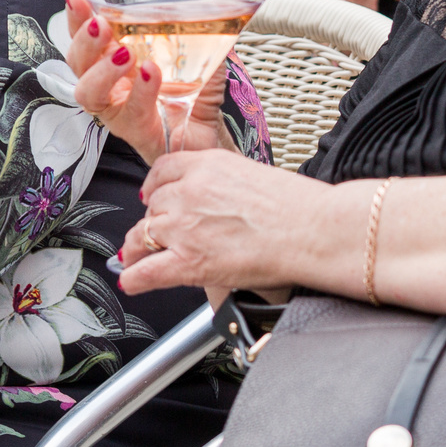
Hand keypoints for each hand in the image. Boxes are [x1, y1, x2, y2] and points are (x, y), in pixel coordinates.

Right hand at [63, 0, 229, 165]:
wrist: (212, 130)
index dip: (75, 14)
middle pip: (77, 60)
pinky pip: (128, 112)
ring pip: (87, 91)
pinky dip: (139, 92)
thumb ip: (220, 8)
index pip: (84, 32)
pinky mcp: (134, 130)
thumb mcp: (210, 40)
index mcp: (116, 52)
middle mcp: (109, 80)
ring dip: (102, 69)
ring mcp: (118, 108)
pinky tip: (152, 74)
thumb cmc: (198, 86)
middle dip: (83, 39)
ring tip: (125, 53)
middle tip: (101, 23)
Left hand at [115, 150, 329, 297]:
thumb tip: (212, 199)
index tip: (153, 198)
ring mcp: (184, 227)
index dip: (155, 189)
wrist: (313, 230)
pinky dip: (134, 279)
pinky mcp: (189, 262)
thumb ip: (221, 183)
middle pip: (152, 206)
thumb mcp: (251, 174)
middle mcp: (189, 192)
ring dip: (139, 249)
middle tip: (163, 235)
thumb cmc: (296, 207)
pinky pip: (146, 272)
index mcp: (206, 165)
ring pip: (142, 236)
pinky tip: (132, 281)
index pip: (162, 172)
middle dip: (155, 221)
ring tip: (139, 258)